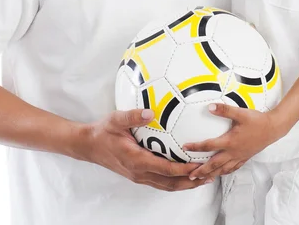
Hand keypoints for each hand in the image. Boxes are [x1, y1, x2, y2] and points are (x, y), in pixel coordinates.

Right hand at [83, 108, 208, 190]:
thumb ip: (133, 116)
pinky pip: (161, 181)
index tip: (199, 165)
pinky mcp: (139, 174)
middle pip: (170, 183)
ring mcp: (139, 175)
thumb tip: (150, 112)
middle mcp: (139, 172)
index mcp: (136, 160)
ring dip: (185, 183)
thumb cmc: (103, 131)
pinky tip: (185, 173)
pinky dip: (175, 180)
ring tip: (203, 178)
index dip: (183, 169)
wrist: (89, 145)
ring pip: (167, 185)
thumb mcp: (116, 120)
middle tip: (209, 174)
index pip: (165, 169)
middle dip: (191, 181)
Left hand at [182, 103, 277, 180]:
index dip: (196, 147)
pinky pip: (232, 168)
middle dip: (201, 170)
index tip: (185, 147)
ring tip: (202, 179)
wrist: (273, 129)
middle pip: (214, 164)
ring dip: (211, 174)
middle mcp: (233, 152)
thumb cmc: (257, 121)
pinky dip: (224, 172)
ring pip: (223, 169)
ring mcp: (239, 157)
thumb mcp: (240, 113)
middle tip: (190, 175)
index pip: (209, 146)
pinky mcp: (245, 157)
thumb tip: (209, 107)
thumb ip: (224, 110)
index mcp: (230, 142)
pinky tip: (221, 173)